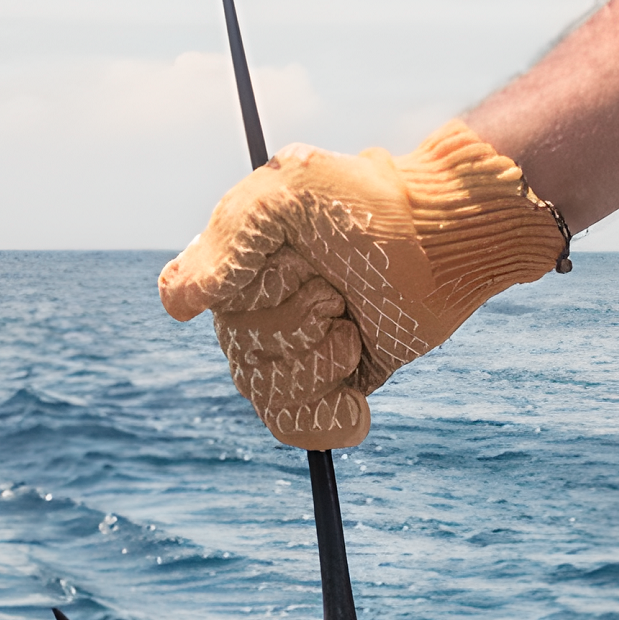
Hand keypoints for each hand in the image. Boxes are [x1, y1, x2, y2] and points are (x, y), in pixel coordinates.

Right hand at [159, 121, 566, 448]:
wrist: (441, 244)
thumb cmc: (369, 206)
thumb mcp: (292, 191)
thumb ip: (228, 236)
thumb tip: (177, 305)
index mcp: (232, 263)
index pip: (199, 303)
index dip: (253, 291)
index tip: (299, 262)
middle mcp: (251, 311)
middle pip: (239, 354)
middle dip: (297, 326)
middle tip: (338, 292)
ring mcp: (289, 352)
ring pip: (267, 393)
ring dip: (319, 366)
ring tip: (353, 332)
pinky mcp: (326, 387)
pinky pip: (296, 427)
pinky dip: (328, 420)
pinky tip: (357, 403)